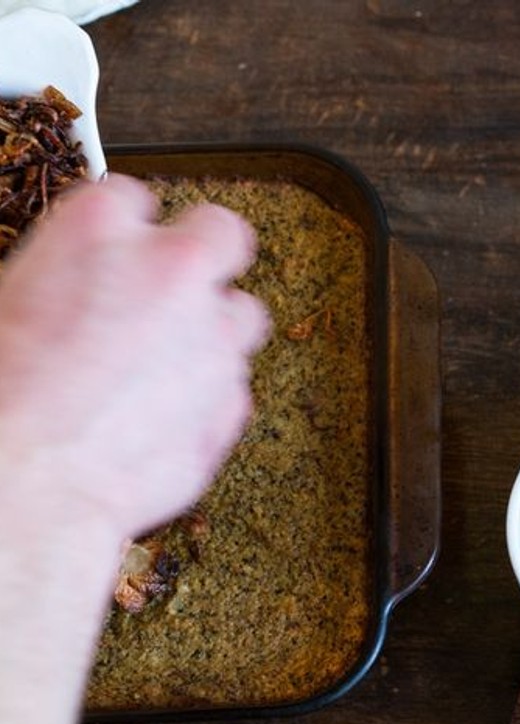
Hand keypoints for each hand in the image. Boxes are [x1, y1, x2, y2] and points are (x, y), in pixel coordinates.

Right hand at [0, 173, 269, 545]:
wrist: (24, 478)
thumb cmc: (1, 393)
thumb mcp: (5, 298)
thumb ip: (57, 276)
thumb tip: (66, 292)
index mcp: (97, 229)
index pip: (131, 198)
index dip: (122, 228)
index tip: (115, 247)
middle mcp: (170, 272)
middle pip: (220, 234)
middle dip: (202, 253)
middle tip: (176, 281)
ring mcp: (213, 338)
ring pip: (243, 314)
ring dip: (216, 329)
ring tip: (173, 359)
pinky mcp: (232, 402)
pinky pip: (235, 387)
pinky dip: (209, 395)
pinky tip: (168, 415)